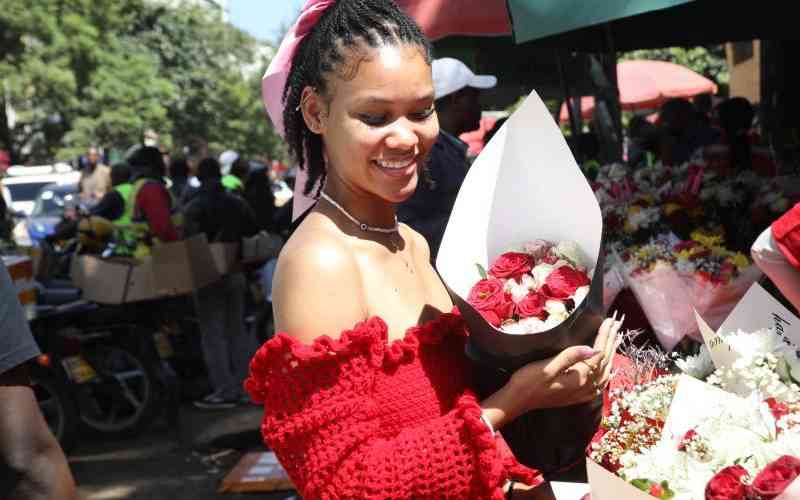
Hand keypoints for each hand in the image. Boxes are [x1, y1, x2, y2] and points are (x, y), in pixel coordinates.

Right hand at [481, 313, 622, 427]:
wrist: (517, 401)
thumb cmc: (528, 381)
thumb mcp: (547, 367)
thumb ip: (570, 357)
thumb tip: (592, 347)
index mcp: (578, 377)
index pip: (598, 353)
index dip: (605, 336)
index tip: (610, 321)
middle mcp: (584, 386)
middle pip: (604, 361)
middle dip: (610, 342)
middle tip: (616, 324)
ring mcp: (581, 393)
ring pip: (604, 372)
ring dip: (611, 355)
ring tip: (616, 340)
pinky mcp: (576, 396)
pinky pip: (598, 384)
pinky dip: (606, 374)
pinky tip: (609, 370)